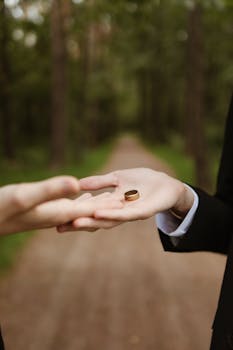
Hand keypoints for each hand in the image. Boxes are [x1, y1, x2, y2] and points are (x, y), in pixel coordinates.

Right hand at [0, 175, 122, 235]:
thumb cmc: (2, 207)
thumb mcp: (26, 195)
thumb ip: (51, 190)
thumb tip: (76, 184)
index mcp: (60, 213)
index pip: (92, 209)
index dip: (110, 204)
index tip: (127, 200)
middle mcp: (59, 216)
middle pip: (91, 211)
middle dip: (109, 205)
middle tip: (127, 197)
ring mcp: (52, 215)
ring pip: (83, 209)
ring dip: (98, 203)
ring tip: (112, 196)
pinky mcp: (45, 211)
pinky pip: (70, 206)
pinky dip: (82, 200)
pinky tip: (82, 195)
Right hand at [59, 168, 193, 231]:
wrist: (167, 184)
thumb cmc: (143, 181)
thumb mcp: (117, 178)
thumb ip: (99, 182)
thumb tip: (78, 183)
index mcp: (111, 204)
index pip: (91, 211)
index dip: (75, 214)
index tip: (57, 218)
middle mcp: (118, 212)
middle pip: (97, 220)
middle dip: (79, 223)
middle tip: (60, 227)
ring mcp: (130, 213)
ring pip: (110, 220)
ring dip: (93, 221)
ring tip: (76, 223)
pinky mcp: (143, 212)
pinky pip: (126, 214)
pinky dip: (113, 215)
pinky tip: (100, 214)